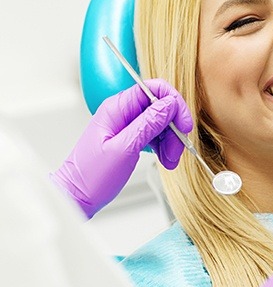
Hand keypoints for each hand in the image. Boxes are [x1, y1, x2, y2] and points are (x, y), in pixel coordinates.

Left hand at [50, 79, 192, 217]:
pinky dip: (164, 147)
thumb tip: (169, 104)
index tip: (183, 124)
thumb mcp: (124, 149)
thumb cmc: (91, 176)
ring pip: (161, 122)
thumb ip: (148, 124)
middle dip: (174, 128)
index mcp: (117, 108)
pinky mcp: (131, 137)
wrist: (76, 197)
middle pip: (161, 107)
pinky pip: (155, 134)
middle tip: (178, 150)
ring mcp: (127, 125)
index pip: (154, 89)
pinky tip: (165, 160)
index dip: (174, 103)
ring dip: (171, 140)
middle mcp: (122, 112)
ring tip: (170, 160)